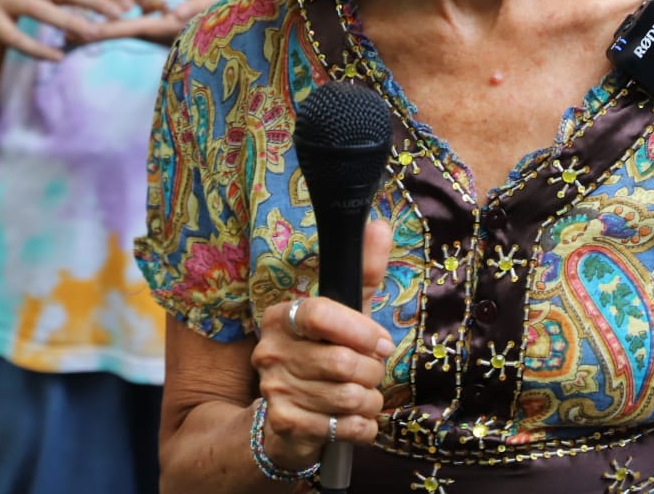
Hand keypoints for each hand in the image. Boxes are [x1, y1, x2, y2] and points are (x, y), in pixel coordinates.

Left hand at [85, 0, 263, 46]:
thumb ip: (201, 5)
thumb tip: (173, 15)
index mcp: (179, 26)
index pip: (135, 28)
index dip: (107, 29)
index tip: (78, 32)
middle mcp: (173, 30)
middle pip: (127, 31)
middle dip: (98, 33)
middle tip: (63, 34)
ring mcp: (175, 28)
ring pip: (135, 29)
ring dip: (109, 28)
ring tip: (76, 28)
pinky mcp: (179, 22)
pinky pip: (147, 23)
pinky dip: (127, 20)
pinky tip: (113, 15)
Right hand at [249, 220, 392, 470]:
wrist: (286, 420)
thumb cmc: (322, 358)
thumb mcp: (345, 314)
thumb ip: (363, 273)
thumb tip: (380, 226)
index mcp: (282, 317)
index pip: (321, 313)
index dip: (360, 330)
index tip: (382, 342)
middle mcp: (270, 351)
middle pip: (342, 361)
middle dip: (373, 372)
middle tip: (373, 373)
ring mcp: (274, 389)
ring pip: (348, 397)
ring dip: (371, 401)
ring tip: (365, 397)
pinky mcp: (285, 424)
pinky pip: (344, 427)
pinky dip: (363, 427)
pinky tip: (356, 421)